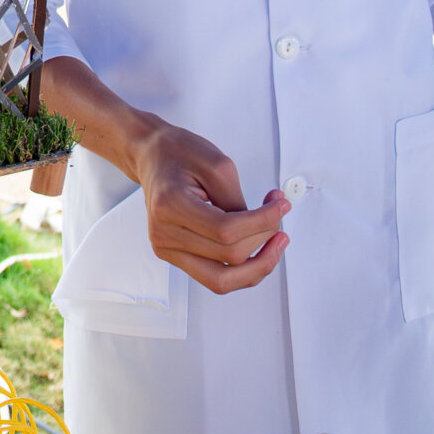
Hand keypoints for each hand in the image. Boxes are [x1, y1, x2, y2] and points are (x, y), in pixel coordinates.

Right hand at [127, 117, 289, 293]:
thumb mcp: (218, 165)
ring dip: (257, 265)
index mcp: (170, 206)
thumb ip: (238, 202)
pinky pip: (214, 276)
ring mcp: (166, 248)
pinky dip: (241, 268)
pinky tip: (256, 247)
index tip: (281, 207)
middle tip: (279, 217)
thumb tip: (264, 227)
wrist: (152, 156)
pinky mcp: (173, 255)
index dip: (263, 222)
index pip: (226, 231)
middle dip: (264, 239)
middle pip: (229, 257)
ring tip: (275, 243)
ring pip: (222, 279)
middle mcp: (163, 234)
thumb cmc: (179, 153)